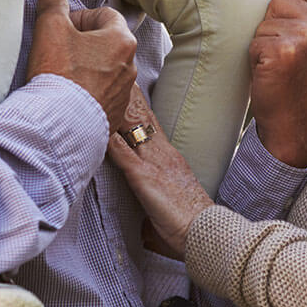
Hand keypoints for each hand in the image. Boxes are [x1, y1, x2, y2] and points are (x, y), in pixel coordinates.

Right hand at [26, 0, 137, 132]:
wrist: (60, 126)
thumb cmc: (59, 75)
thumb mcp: (51, 30)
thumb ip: (53, 4)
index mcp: (122, 39)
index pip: (106, 15)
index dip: (82, 17)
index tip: (64, 28)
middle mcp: (130, 64)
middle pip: (108, 42)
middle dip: (85, 42)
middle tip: (60, 50)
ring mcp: (125, 91)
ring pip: (107, 69)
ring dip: (88, 67)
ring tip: (64, 75)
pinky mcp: (115, 113)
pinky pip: (104, 94)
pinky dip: (90, 91)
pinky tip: (70, 96)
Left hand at [108, 85, 212, 259]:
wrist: (206, 231)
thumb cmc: (190, 225)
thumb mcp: (172, 205)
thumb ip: (156, 205)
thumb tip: (145, 225)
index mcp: (170, 159)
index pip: (152, 126)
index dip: (140, 107)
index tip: (132, 88)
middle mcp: (164, 155)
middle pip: (143, 119)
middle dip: (131, 97)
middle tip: (120, 74)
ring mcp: (154, 164)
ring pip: (134, 129)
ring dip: (120, 109)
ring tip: (106, 88)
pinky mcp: (145, 178)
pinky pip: (124, 156)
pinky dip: (111, 141)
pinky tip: (100, 129)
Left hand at [246, 0, 306, 167]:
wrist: (294, 125)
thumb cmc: (297, 80)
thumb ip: (303, 10)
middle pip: (280, 0)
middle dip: (271, 23)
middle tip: (282, 53)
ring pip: (265, 18)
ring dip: (262, 40)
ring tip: (276, 63)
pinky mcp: (287, 51)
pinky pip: (255, 38)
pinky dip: (254, 54)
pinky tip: (268, 71)